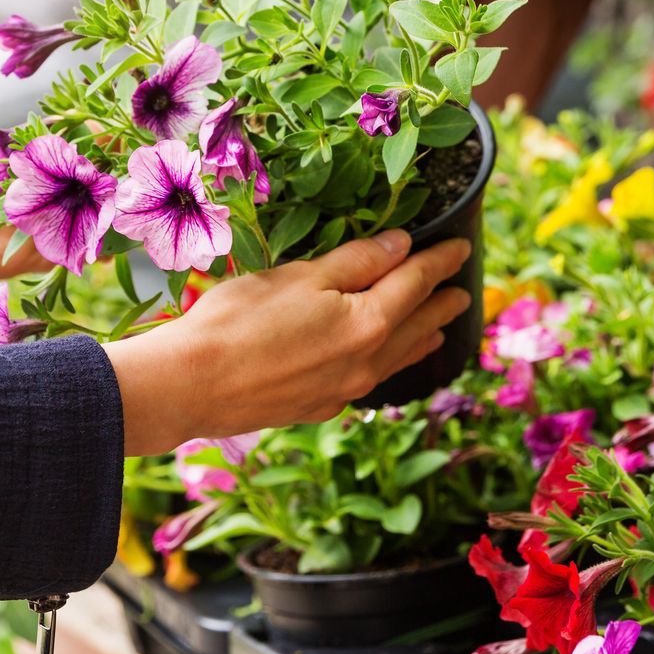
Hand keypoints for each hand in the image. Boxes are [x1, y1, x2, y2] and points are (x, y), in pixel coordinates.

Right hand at [104, 231, 471, 455]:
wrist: (190, 386)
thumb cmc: (238, 321)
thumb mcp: (299, 275)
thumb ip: (355, 262)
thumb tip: (400, 246)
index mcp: (368, 323)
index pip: (416, 283)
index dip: (440, 263)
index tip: (461, 251)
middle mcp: (366, 363)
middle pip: (417, 327)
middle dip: (441, 306)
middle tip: (462, 293)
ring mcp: (344, 391)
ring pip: (398, 361)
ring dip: (422, 341)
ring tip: (438, 332)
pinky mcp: (319, 407)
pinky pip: (370, 382)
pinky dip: (389, 364)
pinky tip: (381, 363)